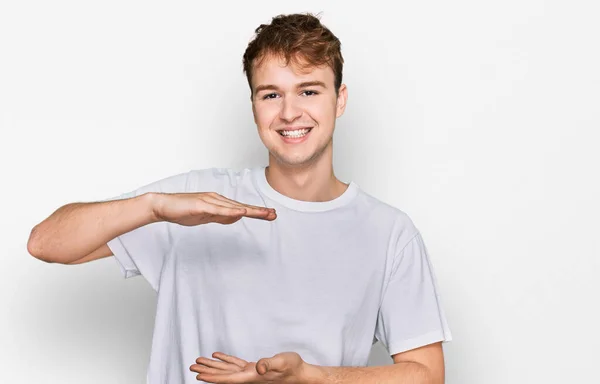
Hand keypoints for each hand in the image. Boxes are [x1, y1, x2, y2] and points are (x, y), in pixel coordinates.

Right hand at [150, 192, 276, 225]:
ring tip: (264, 213)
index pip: (241, 209)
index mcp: (218, 203)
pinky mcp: (201, 204)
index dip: (256, 212)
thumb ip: (220, 217)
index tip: (270, 215)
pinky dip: (231, 212)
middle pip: (241, 207)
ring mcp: (210, 201)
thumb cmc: (182, 211)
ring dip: (250, 210)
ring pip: (234, 207)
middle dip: (258, 211)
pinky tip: (242, 214)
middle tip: (274, 214)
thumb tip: (235, 218)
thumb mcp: (205, 217)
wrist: (163, 206)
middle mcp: (217, 199)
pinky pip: (219, 209)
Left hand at [189, 351, 309, 382]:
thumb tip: (258, 367)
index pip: (228, 378)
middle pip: (224, 376)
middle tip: (191, 368)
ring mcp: (251, 373)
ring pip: (227, 370)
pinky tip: (218, 356)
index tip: (199, 375)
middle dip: (207, 372)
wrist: (301, 374)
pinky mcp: (255, 369)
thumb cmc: (293, 368)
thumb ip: (269, 363)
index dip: (213, 376)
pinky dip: (226, 360)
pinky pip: (236, 364)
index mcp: (253, 377)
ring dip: (213, 366)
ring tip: (199, 362)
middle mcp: (249, 377)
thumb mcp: (283, 361)